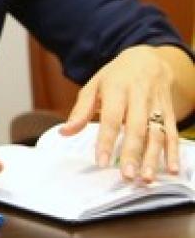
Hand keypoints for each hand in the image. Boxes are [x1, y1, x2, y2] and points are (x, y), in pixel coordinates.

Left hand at [61, 45, 180, 182]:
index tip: (101, 161)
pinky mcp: (169, 113)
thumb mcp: (94, 86)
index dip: (106, 140)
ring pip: (157, 133)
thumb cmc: (116, 76)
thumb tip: (65, 131)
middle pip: (136, 128)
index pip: (110, 118)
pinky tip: (171, 170)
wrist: (148, 59)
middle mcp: (139, 97)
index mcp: (116, 89)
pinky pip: (172, 134)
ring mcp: (157, 105)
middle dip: (132, 153)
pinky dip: (174, 153)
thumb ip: (81, 110)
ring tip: (146, 178)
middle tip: (127, 175)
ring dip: (153, 157)